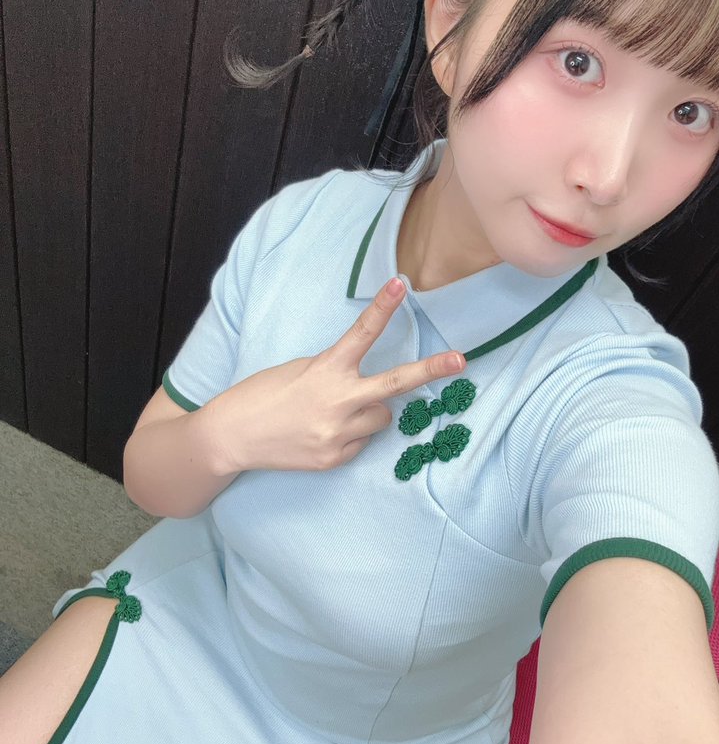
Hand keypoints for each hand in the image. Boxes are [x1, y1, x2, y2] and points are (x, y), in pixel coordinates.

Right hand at [207, 278, 465, 474]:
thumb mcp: (299, 369)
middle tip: (461, 362)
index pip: (361, 334)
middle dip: (430, 371)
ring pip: (381, 418)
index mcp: (325, 370)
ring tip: (335, 411)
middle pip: (395, 385)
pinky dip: (350, 434)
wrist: (231, 436)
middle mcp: (337, 403)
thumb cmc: (263, 394)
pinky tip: (322, 431)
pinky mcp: (335, 458)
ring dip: (370, 410)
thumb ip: (336, 372)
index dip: (383, 308)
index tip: (402, 284)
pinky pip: (362, 442)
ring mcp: (338, 434)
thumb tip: (367, 385)